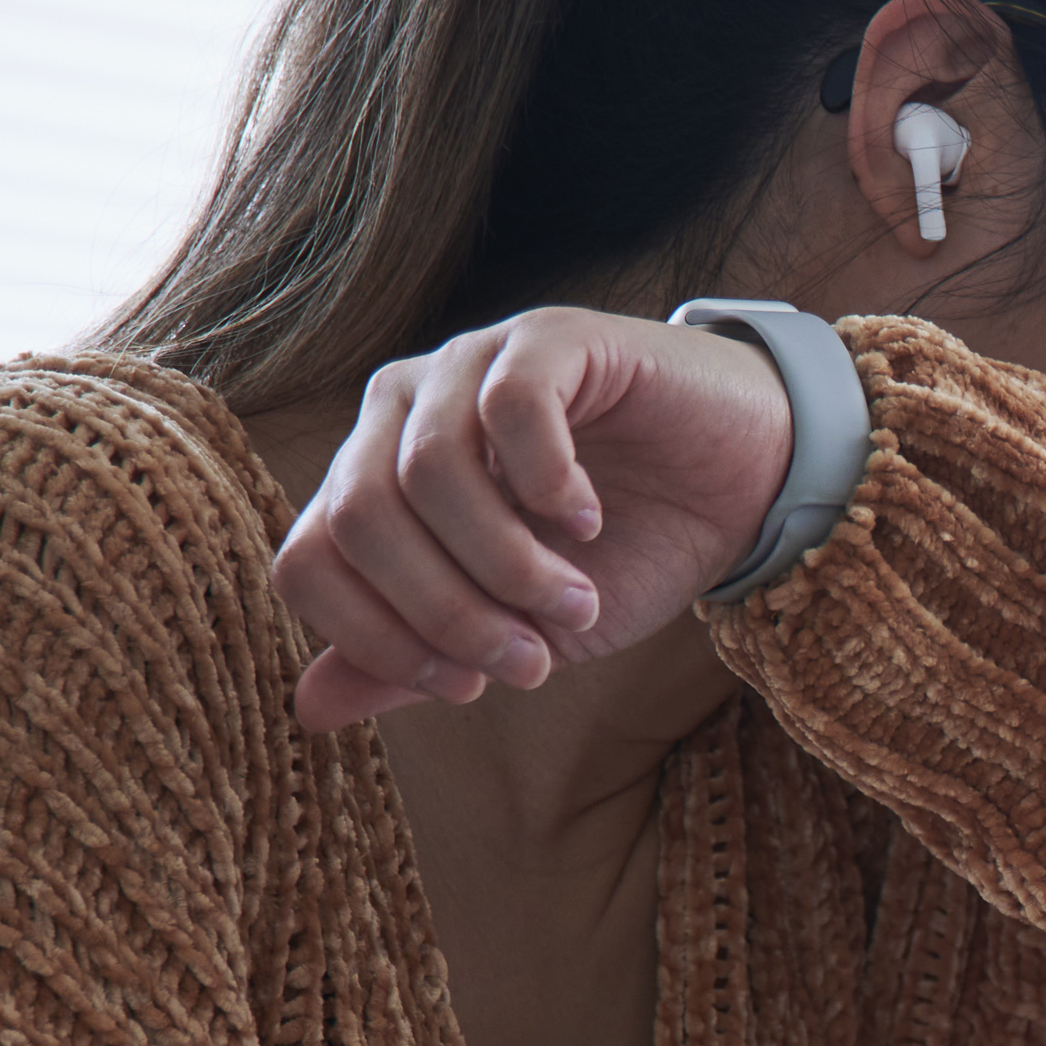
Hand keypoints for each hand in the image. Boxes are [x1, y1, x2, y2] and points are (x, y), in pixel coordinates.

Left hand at [272, 308, 798, 733]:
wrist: (738, 490)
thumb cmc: (624, 554)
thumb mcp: (516, 631)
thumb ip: (415, 661)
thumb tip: (308, 709)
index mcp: (374, 479)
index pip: (308, 561)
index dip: (375, 641)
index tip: (468, 689)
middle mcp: (402, 411)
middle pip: (357, 519)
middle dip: (446, 613)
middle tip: (533, 660)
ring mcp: (470, 363)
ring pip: (428, 471)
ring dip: (506, 564)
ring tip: (576, 601)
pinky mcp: (548, 336)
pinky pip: (508, 407)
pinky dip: (546, 483)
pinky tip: (586, 519)